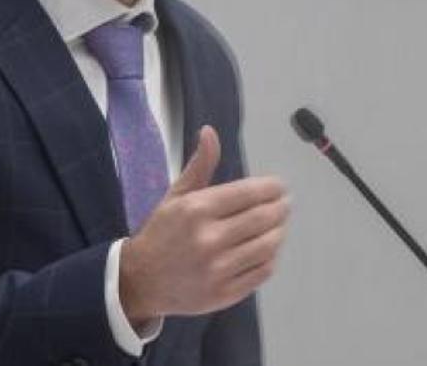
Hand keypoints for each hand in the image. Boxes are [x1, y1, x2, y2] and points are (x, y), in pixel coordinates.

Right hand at [119, 126, 289, 326]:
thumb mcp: (176, 196)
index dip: (271, 188)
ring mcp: (218, 269)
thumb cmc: (162, 233)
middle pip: (263, 218)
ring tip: (278, 224)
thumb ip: (199, 166)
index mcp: (197, 209)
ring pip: (268, 245)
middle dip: (280, 208)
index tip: (279, 186)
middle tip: (284, 204)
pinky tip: (266, 249)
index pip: (249, 193)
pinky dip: (270, 258)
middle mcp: (208, 239)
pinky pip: (262, 272)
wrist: (141, 281)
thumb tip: (210, 132)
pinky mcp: (225, 293)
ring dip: (279, 231)